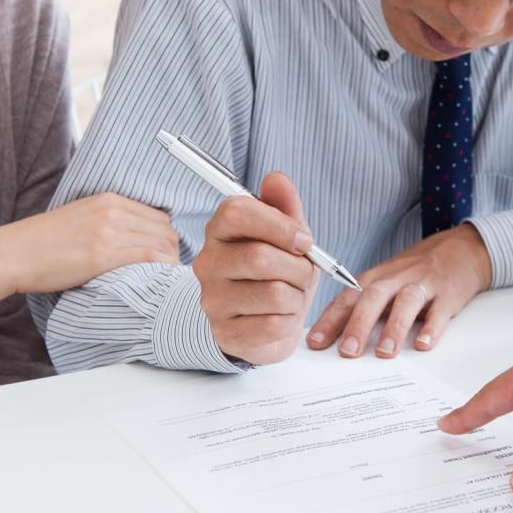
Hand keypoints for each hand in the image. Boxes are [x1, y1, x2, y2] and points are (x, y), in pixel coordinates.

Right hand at [0, 192, 179, 294]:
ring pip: (161, 242)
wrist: (12, 254)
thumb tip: (131, 239)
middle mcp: (112, 210)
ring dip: (171, 261)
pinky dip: (163, 268)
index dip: (167, 237)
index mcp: (108, 199)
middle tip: (172, 269)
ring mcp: (108, 231)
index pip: (157, 215)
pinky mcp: (103, 254)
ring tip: (169, 278)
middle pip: (164, 228)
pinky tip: (163, 279)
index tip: (167, 253)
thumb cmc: (41, 242)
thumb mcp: (80, 218)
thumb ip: (107, 222)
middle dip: (173, 250)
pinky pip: (149, 257)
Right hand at [193, 172, 318, 364]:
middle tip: (305, 273)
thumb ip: (284, 206)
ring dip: (298, 296)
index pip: (237, 213)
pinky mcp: (225, 332)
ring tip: (293, 296)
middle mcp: (207, 263)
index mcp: (219, 231)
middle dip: (299, 267)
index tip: (303, 240)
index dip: (280, 224)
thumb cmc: (277, 273)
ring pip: (273, 293)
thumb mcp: (286, 236)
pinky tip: (282, 317)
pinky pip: (274, 324)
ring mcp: (212, 300)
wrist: (262, 324)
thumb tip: (277, 179)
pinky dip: (290, 321)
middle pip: (259, 257)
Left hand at [306, 224, 490, 357]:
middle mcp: (396, 279)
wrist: (459, 249)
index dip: (330, 320)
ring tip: (384, 353)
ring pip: (406, 302)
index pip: (347, 299)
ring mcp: (423, 284)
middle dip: (358, 325)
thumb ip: (363, 306)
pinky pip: (440, 310)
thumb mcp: (385, 282)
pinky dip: (432, 327)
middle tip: (347, 352)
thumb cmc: (414, 272)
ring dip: (394, 327)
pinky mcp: (448, 293)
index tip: (315, 343)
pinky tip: (423, 345)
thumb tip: (333, 339)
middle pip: (373, 298)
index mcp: (375, 279)